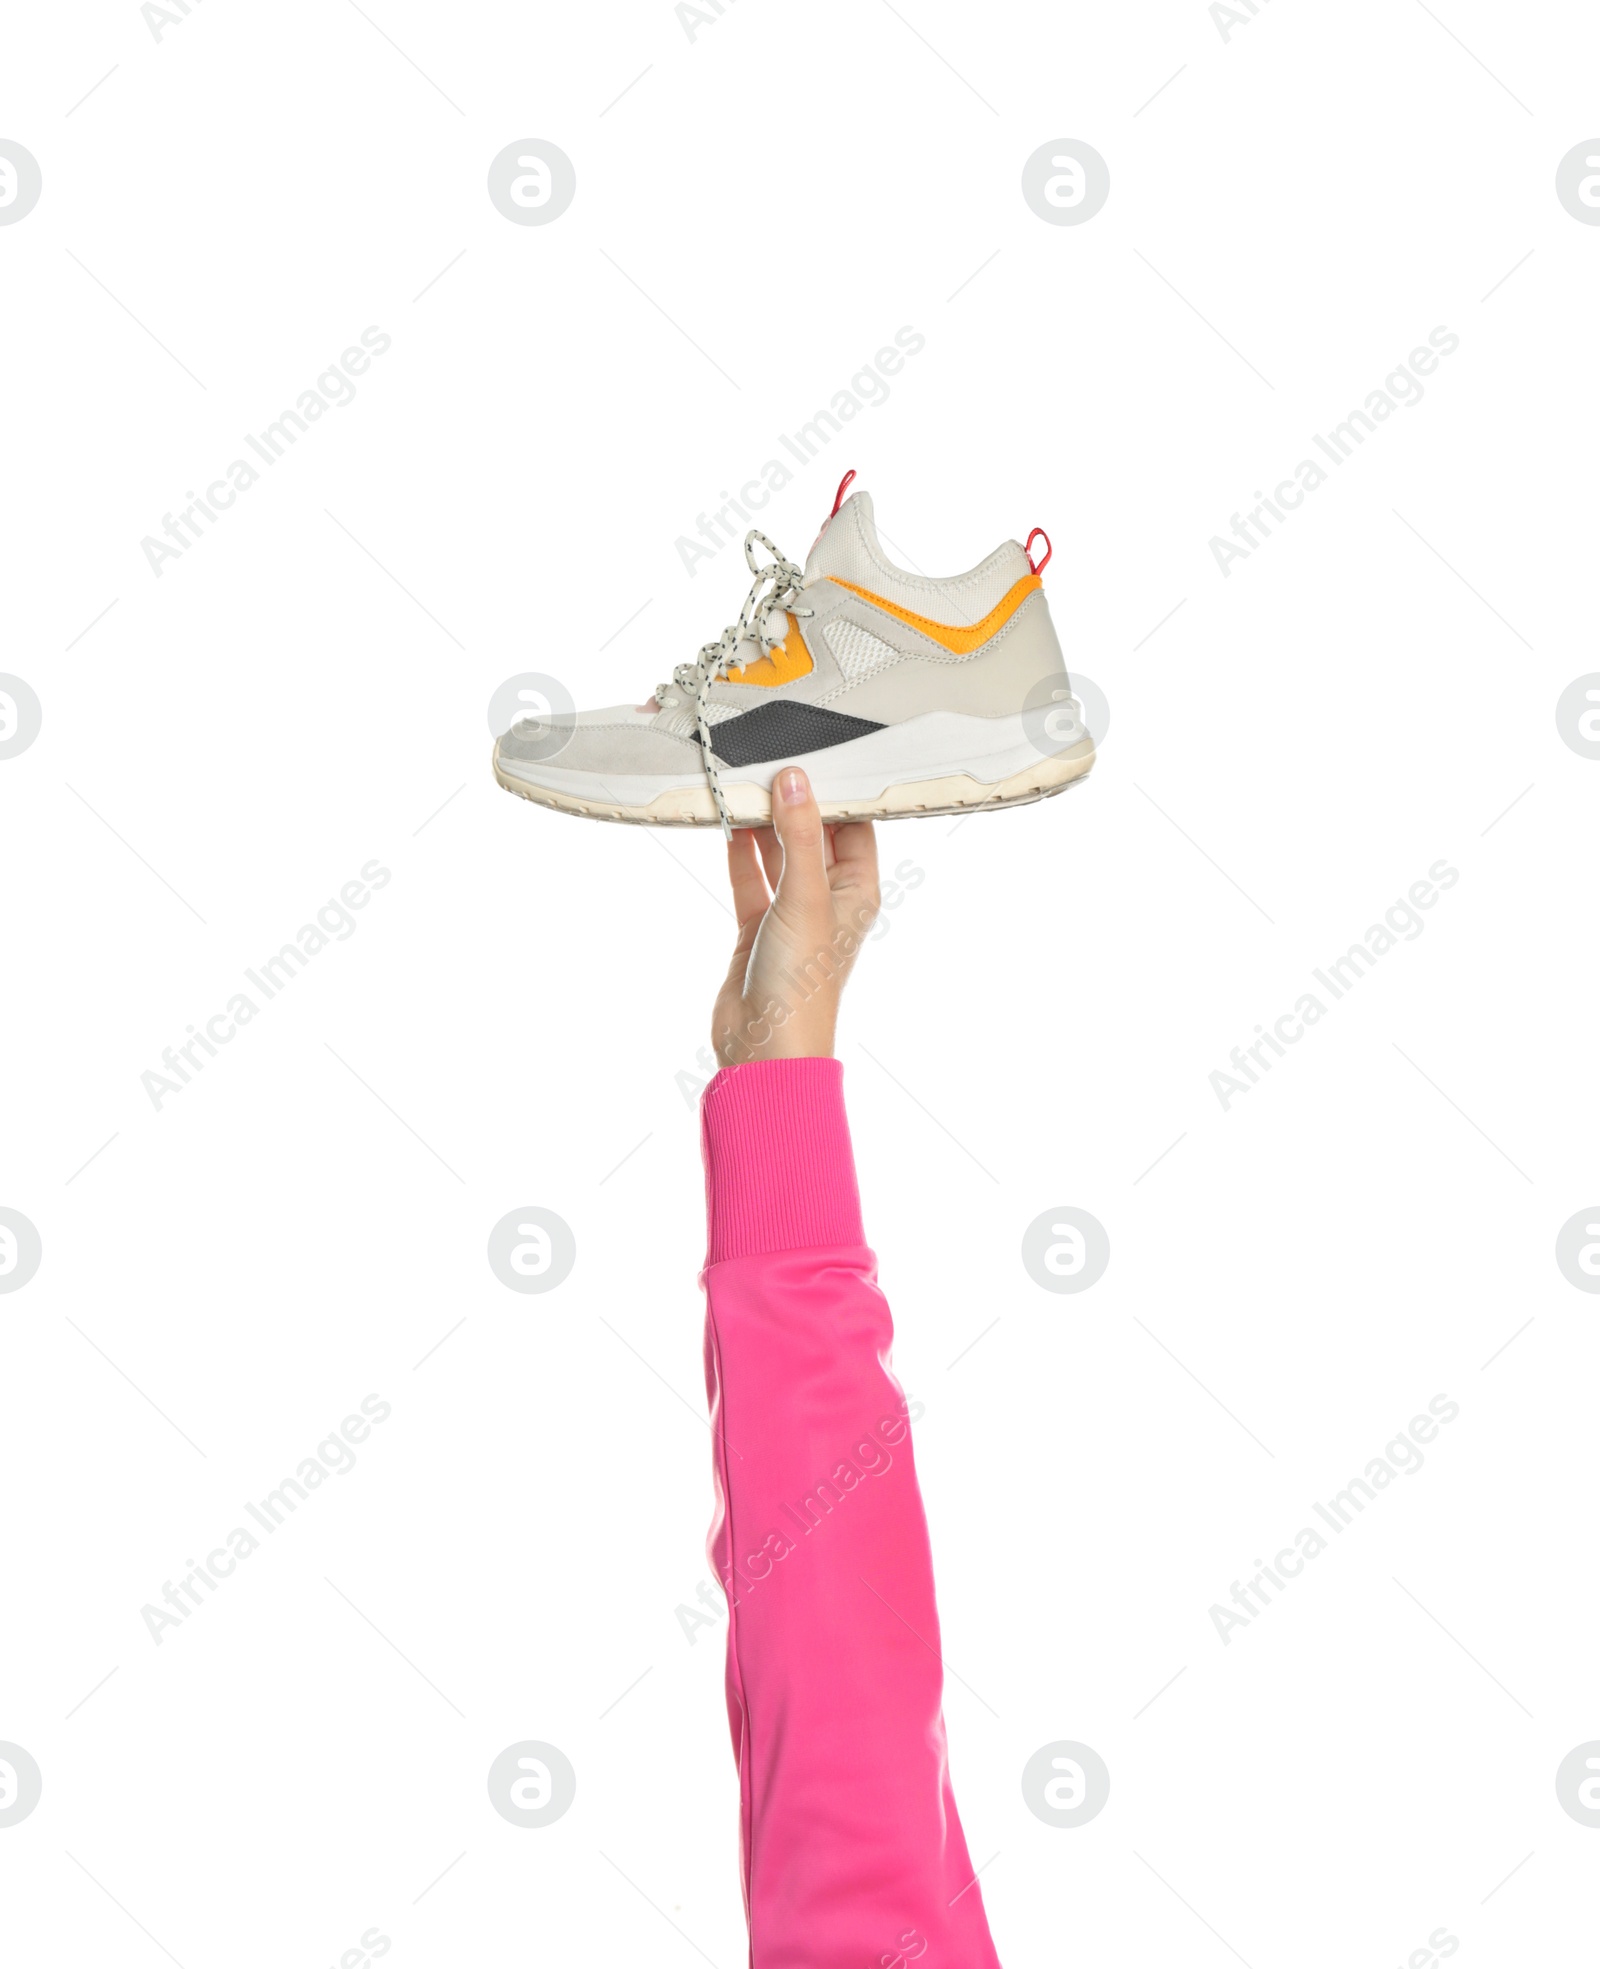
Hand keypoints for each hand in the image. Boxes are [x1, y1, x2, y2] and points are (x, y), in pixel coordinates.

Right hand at [712, 767, 879, 1066]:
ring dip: (762, 824)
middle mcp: (828, 897)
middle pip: (813, 834)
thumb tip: (795, 780)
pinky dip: (738, 851)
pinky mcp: (757, 926)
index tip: (814, 752)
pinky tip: (726, 821)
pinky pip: (749, 876)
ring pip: (778, 853)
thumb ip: (799, 836)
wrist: (763, 1046)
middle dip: (792, 801)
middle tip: (768, 758)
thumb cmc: (802, 985)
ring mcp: (791, 911)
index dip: (836, 790)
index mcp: (858, 890)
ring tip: (742, 781)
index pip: (854, 825)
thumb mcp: (805, 898)